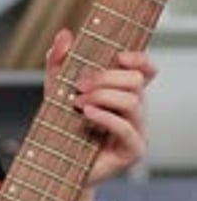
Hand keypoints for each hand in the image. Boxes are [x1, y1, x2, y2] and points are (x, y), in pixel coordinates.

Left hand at [45, 28, 156, 200]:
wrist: (56, 165)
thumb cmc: (62, 127)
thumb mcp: (55, 90)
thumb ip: (58, 62)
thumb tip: (64, 35)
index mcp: (123, 93)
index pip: (146, 70)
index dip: (139, 59)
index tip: (118, 56)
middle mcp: (134, 110)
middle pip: (136, 81)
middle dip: (106, 78)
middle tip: (79, 85)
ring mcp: (137, 130)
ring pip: (133, 101)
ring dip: (103, 96)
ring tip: (78, 103)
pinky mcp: (133, 150)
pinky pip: (127, 127)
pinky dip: (106, 117)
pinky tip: (87, 114)